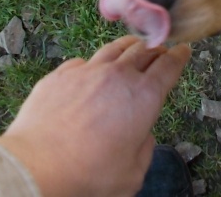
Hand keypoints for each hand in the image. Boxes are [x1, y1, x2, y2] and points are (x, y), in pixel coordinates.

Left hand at [0, 36, 190, 196]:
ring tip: (133, 47)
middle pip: (144, 51)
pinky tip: (92, 70)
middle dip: (156, 49)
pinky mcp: (61, 75)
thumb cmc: (87, 174)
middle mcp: (118, 76)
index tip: (183, 51)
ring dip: (129, 47)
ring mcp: (88, 71)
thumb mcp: (132, 174)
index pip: (169, 67)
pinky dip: (94, 64)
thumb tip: (141, 136)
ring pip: (114, 49)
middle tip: (161, 51)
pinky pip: (83, 62)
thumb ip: (144, 149)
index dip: (179, 57)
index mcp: (144, 97)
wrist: (37, 166)